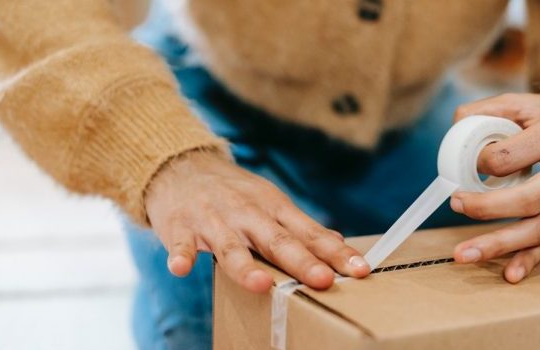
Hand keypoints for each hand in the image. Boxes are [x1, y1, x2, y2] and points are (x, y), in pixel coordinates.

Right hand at [144, 151, 370, 292]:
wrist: (181, 166)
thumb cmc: (233, 192)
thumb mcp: (270, 202)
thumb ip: (299, 226)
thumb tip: (336, 241)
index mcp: (273, 208)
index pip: (310, 233)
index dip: (335, 252)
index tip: (359, 269)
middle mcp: (247, 213)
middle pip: (277, 240)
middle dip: (301, 261)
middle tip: (323, 280)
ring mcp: (213, 220)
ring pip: (231, 247)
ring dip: (246, 266)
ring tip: (262, 284)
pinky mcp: (180, 226)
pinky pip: (180, 243)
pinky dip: (180, 255)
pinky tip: (181, 269)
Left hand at [449, 93, 539, 282]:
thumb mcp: (530, 103)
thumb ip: (490, 110)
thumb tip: (456, 126)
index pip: (513, 156)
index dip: (483, 162)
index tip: (466, 165)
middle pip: (530, 198)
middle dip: (487, 209)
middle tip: (456, 205)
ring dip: (500, 245)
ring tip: (465, 254)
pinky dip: (530, 260)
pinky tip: (510, 273)